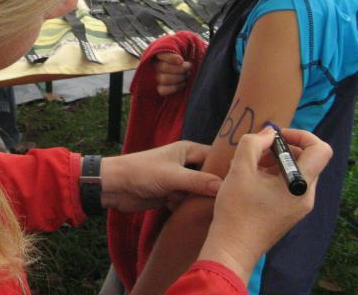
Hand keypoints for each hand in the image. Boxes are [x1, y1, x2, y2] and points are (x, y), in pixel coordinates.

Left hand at [99, 141, 221, 211]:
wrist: (115, 186)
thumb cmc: (142, 172)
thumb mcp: (173, 176)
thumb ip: (198, 181)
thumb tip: (225, 188)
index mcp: (188, 150)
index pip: (216, 156)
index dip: (228, 168)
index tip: (242, 182)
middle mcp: (186, 163)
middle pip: (210, 175)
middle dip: (212, 188)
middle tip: (223, 200)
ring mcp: (179, 179)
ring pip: (199, 191)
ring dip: (196, 199)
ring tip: (194, 204)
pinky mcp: (172, 194)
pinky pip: (187, 201)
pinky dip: (184, 206)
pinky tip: (176, 208)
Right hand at [154, 52, 191, 96]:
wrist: (189, 70)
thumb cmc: (188, 58)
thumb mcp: (187, 50)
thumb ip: (186, 48)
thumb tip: (182, 60)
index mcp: (160, 52)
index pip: (161, 54)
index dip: (171, 58)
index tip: (181, 61)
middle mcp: (156, 64)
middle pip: (163, 67)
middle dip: (179, 69)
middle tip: (189, 67)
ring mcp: (157, 77)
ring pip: (163, 79)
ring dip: (179, 77)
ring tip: (187, 75)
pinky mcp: (160, 88)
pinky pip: (162, 90)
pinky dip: (175, 87)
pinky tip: (183, 84)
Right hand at [198, 127, 332, 282]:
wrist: (233, 249)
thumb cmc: (237, 210)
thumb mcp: (240, 170)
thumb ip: (254, 143)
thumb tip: (268, 133)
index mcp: (301, 185)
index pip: (321, 149)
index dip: (301, 135)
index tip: (276, 138)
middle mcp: (307, 196)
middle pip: (307, 159)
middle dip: (283, 148)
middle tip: (258, 151)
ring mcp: (300, 206)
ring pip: (296, 172)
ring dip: (275, 162)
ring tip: (250, 166)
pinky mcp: (290, 213)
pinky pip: (289, 185)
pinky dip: (273, 176)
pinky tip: (251, 180)